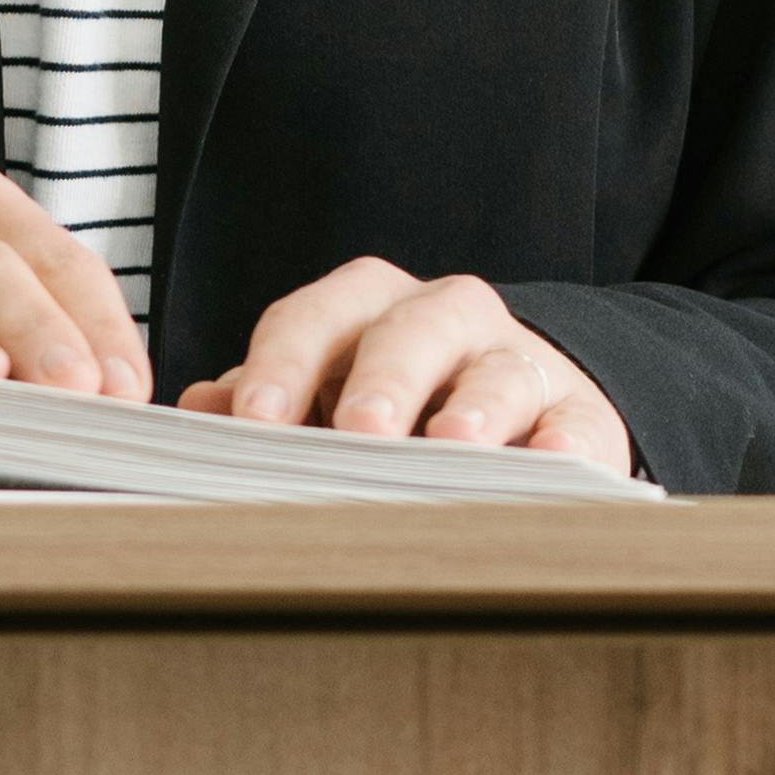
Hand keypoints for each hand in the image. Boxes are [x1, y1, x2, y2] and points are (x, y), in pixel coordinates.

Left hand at [180, 261, 632, 468]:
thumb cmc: (398, 403)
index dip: (283, 366)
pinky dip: (563, 444)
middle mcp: (445, 318)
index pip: (315, 319)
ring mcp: (519, 361)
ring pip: (498, 371)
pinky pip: (576, 423)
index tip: (256, 421)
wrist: (523, 404)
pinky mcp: (581, 414)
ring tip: (453, 443)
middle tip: (358, 431)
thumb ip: (264, 400)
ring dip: (474, 407)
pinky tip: (547, 465)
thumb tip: (193, 412)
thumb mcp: (326, 392)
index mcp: (367, 308)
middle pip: (409, 332)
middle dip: (381, 379)